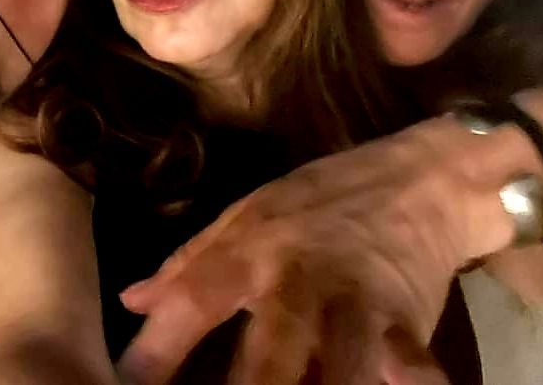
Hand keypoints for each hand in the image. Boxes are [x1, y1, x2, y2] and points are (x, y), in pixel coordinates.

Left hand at [116, 117, 509, 384]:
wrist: (416, 178)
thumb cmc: (317, 201)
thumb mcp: (247, 216)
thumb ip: (188, 264)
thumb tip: (132, 302)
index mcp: (250, 250)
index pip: (193, 297)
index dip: (157, 346)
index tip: (125, 384)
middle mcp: (298, 280)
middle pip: (270, 347)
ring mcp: (356, 302)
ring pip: (340, 365)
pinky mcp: (409, 321)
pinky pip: (410, 366)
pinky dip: (408, 384)